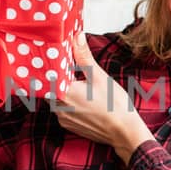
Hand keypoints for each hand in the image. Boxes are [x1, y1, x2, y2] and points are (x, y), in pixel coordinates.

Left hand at [56, 34, 153, 163]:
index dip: (49, 65)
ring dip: (64, 90)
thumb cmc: (115, 106)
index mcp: (64, 92)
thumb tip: (77, 37)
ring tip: (77, 83)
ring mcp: (63, 118)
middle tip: (67, 67)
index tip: (52, 57)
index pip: (46, 75)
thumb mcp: (99, 76)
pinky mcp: (69, 125)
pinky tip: (82, 99)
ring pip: (56, 98)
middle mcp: (59, 107)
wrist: (124, 132)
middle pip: (50, 87)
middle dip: (58, 77)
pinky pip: (63, 110)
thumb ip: (84, 56)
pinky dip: (69, 103)